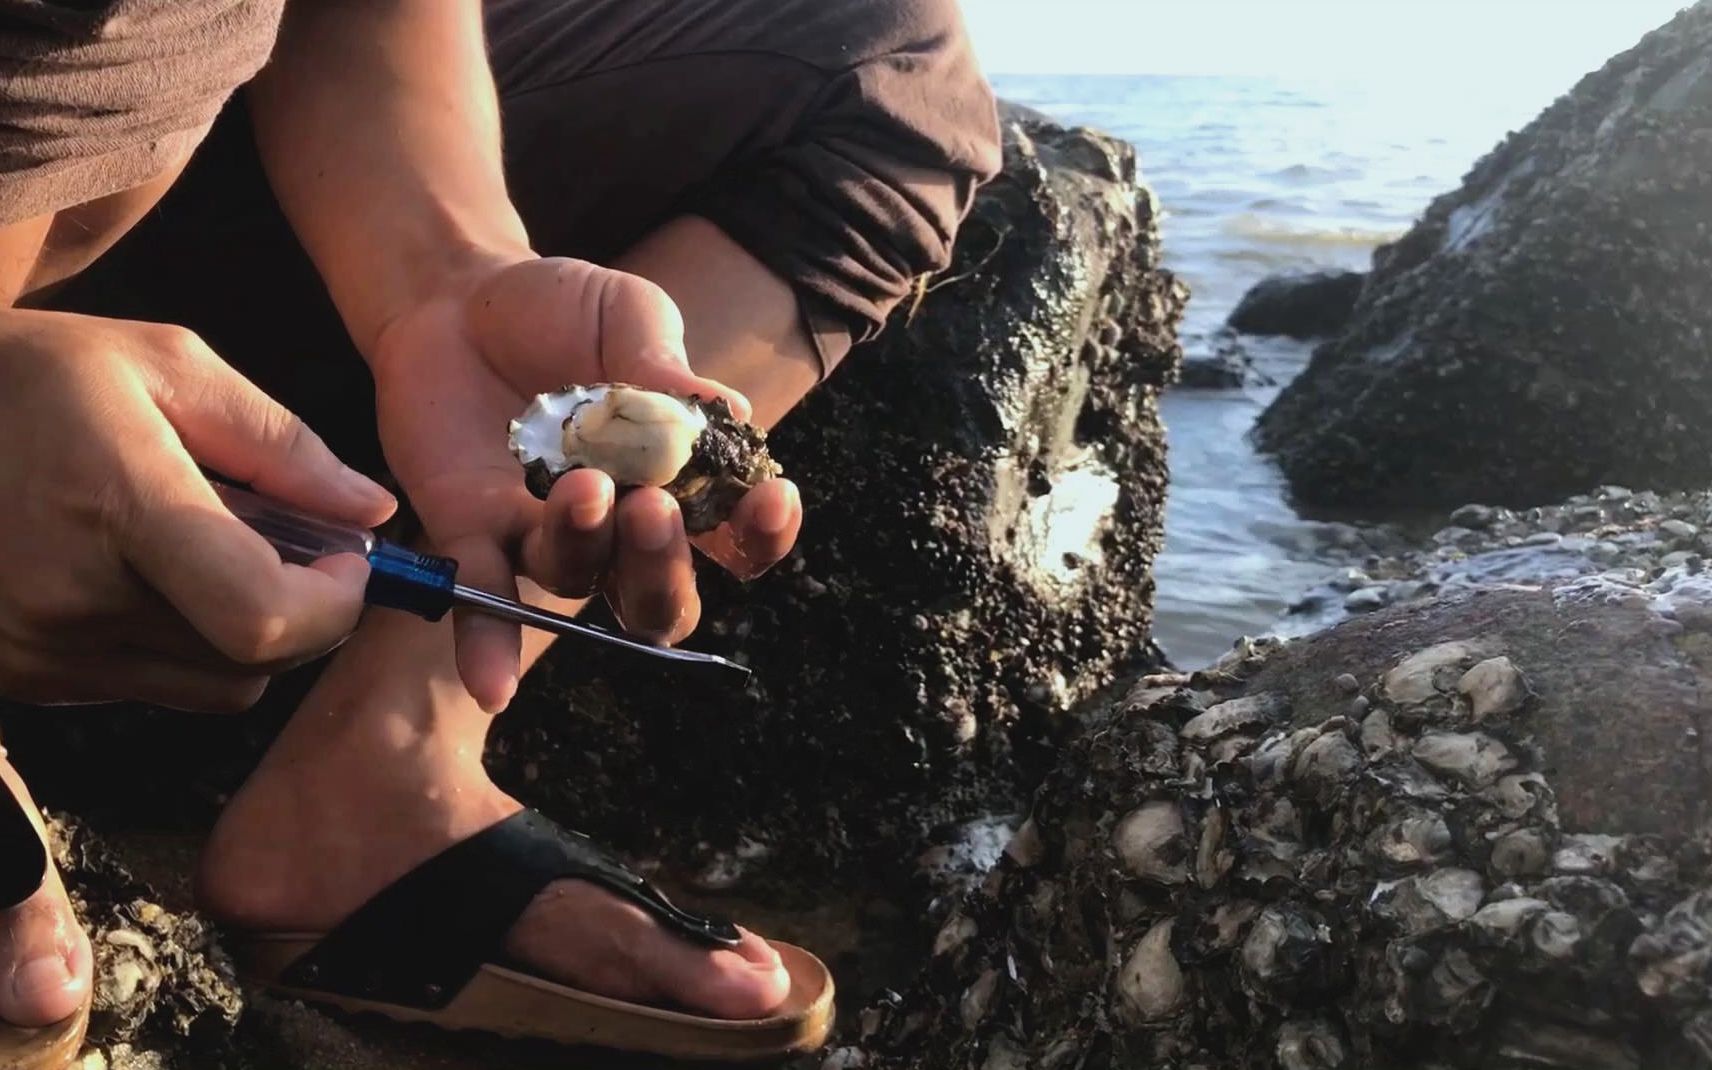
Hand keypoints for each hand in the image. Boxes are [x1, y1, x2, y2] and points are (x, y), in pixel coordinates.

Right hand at [0, 309, 395, 710]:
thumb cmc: (34, 378)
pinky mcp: (26, 678)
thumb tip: (372, 509)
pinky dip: (187, 647)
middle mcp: (76, 598)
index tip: (349, 559)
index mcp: (118, 506)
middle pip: (255, 661)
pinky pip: (154, 688)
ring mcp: (43, 651)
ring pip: (215, 687)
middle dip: (308, 613)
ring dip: (248, 635)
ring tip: (216, 553)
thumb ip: (283, 444)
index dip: (334, 603)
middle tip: (301, 549)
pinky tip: (155, 578)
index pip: (262, 616)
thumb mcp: (166, 365)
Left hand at [369, 256, 802, 710]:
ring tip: (585, 488)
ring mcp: (544, 533)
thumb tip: (729, 414)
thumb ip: (665, 364)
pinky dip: (486, 645)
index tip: (771, 499)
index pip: (735, 535)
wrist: (455, 292)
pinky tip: (491, 686)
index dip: (761, 534)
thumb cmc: (562, 309)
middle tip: (656, 507)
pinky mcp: (471, 530)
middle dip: (666, 563)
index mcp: (678, 478)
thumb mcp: (625, 315)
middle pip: (659, 592)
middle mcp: (619, 525)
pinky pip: (480, 598)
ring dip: (589, 549)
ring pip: (578, 580)